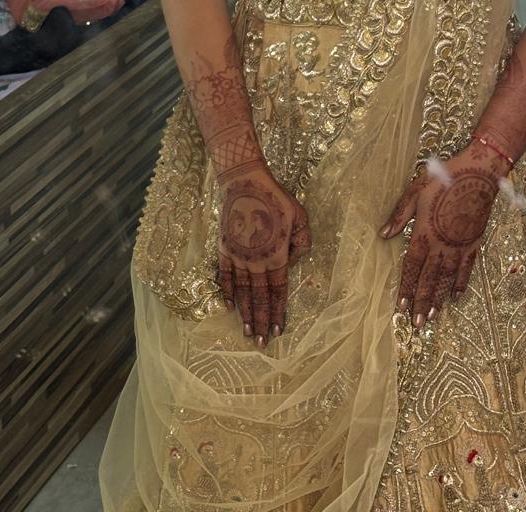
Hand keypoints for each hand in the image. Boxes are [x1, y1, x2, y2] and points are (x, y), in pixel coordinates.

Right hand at [216, 164, 310, 347]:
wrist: (244, 182)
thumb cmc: (276, 198)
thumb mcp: (300, 218)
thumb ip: (302, 243)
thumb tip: (294, 260)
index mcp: (276, 257)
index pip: (278, 292)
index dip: (277, 312)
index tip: (277, 331)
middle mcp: (256, 262)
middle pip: (259, 297)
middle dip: (261, 321)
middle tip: (261, 343)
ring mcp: (238, 256)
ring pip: (241, 291)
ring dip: (245, 313)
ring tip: (246, 332)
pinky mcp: (225, 248)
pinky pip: (224, 275)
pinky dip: (225, 291)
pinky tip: (228, 306)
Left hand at [378, 142, 508, 327]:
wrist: (477, 175)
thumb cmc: (442, 179)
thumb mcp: (415, 192)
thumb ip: (399, 215)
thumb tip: (383, 235)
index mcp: (424, 233)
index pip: (412, 267)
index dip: (406, 287)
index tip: (401, 306)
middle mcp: (442, 245)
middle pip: (429, 279)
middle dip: (422, 302)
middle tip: (417, 324)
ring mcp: (459, 246)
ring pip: (447, 279)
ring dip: (439, 299)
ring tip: (432, 317)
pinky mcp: (474, 243)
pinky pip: (467, 269)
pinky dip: (461, 284)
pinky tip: (456, 296)